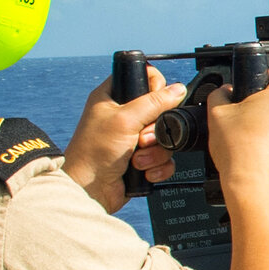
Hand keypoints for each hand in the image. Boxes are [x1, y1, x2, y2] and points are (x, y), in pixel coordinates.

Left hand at [63, 68, 188, 212]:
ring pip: (165, 137)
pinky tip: (143, 170)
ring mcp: (133, 138)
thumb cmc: (93, 153)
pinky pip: (166, 158)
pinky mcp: (143, 159)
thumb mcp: (125, 120)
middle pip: (161, 111)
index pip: (144, 78)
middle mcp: (124, 116)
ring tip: (137, 158)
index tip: (152, 103)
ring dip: (155, 152)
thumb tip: (178, 89)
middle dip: (155, 130)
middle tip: (140, 138)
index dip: (155, 88)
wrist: (89, 191)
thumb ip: (154, 102)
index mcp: (113, 97)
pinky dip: (157, 166)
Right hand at [205, 70, 268, 214]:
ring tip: (249, 142)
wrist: (255, 190)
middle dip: (262, 108)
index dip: (257, 80)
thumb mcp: (217, 114)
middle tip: (242, 120)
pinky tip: (260, 155)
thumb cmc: (241, 154)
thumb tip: (223, 91)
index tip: (249, 88)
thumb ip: (220, 95)